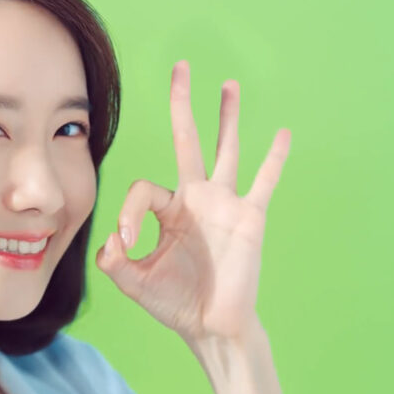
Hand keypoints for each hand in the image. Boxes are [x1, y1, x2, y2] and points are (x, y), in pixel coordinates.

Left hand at [96, 60, 291, 341]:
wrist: (210, 326)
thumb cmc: (174, 302)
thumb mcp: (134, 281)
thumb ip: (114, 262)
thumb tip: (110, 241)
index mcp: (167, 209)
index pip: (143, 189)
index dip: (130, 213)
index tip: (127, 243)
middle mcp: (196, 197)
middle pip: (188, 140)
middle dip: (182, 104)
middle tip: (180, 68)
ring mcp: (224, 204)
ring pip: (226, 150)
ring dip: (228, 117)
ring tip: (228, 84)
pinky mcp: (250, 218)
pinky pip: (264, 183)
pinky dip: (274, 159)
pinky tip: (283, 133)